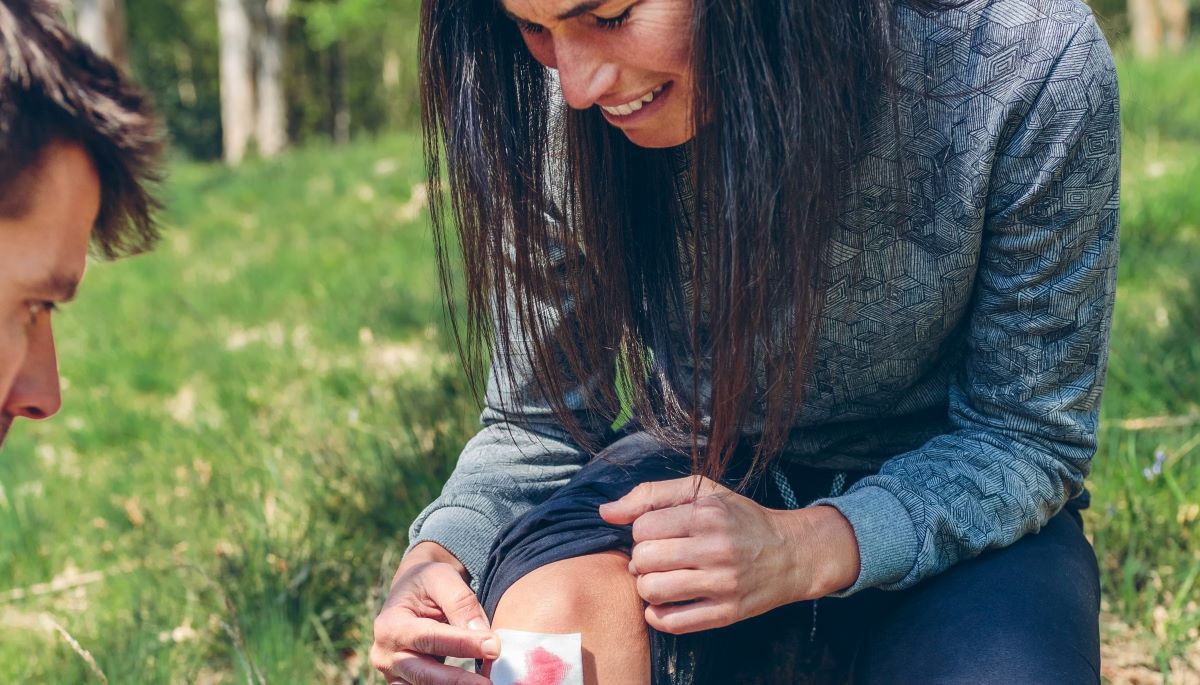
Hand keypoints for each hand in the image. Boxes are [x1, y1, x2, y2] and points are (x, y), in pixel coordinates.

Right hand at [371, 542, 498, 684]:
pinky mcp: (406, 682)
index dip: (462, 644)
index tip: (493, 647)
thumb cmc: (427, 581)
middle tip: (489, 682)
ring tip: (484, 684)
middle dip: (458, 680)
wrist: (412, 590)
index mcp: (390, 625)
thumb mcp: (442, 578)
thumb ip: (462, 604)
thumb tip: (485, 639)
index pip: (429, 638)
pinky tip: (472, 683)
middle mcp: (386, 654)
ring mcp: (394, 673)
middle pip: (424, 674)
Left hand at [599, 476, 858, 634]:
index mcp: (707, 514)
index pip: (642, 527)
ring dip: (646, 587)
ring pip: (652, 591)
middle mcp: (715, 549)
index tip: (655, 534)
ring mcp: (723, 584)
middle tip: (654, 558)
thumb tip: (605, 511)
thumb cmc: (740, 518)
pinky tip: (664, 603)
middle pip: (643, 559)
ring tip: (659, 579)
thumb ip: (651, 495)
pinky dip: (657, 615)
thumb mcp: (703, 492)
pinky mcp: (727, 613)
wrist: (792, 554)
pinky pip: (672, 623)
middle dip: (641, 560)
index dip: (640, 532)